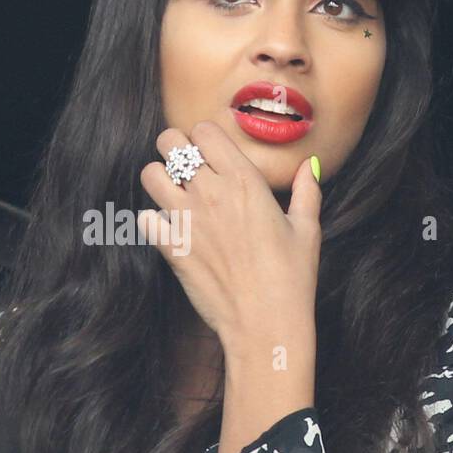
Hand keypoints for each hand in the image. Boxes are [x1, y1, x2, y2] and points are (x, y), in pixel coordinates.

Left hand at [137, 121, 321, 350]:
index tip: (214, 153)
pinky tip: (172, 231)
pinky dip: (154, 221)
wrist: (266, 322)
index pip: (205, 130)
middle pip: (170, 142)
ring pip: (150, 174)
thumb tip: (308, 166)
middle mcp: (211, 193)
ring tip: (176, 195)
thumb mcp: (308, 230)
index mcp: (245, 182)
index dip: (206, 137)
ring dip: (161, 180)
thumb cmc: (292, 278)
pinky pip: (144, 218)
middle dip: (176, 148)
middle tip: (189, 167)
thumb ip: (306, 192)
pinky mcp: (171, 247)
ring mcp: (187, 219)